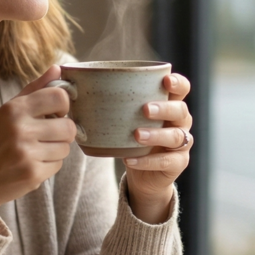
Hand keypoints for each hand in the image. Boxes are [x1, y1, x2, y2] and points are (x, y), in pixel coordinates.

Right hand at [0, 66, 77, 223]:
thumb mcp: (6, 112)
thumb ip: (34, 90)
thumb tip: (58, 68)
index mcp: (14, 109)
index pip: (59, 97)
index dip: (63, 106)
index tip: (56, 113)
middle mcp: (20, 129)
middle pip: (68, 126)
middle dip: (63, 132)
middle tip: (47, 136)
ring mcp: (27, 153)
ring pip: (65, 147)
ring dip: (55, 150)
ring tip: (35, 151)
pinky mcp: (32, 174)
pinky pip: (58, 165)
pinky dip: (49, 165)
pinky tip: (31, 164)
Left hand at [124, 73, 191, 223]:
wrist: (143, 174)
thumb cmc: (132, 138)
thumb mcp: (125, 120)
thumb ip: (113, 103)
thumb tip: (72, 86)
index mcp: (170, 104)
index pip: (182, 89)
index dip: (177, 83)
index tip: (165, 80)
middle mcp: (180, 122)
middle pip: (181, 111)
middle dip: (164, 109)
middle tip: (145, 109)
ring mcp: (182, 144)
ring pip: (176, 136)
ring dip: (156, 135)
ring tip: (137, 135)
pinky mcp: (178, 163)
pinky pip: (167, 161)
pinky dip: (147, 161)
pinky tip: (129, 159)